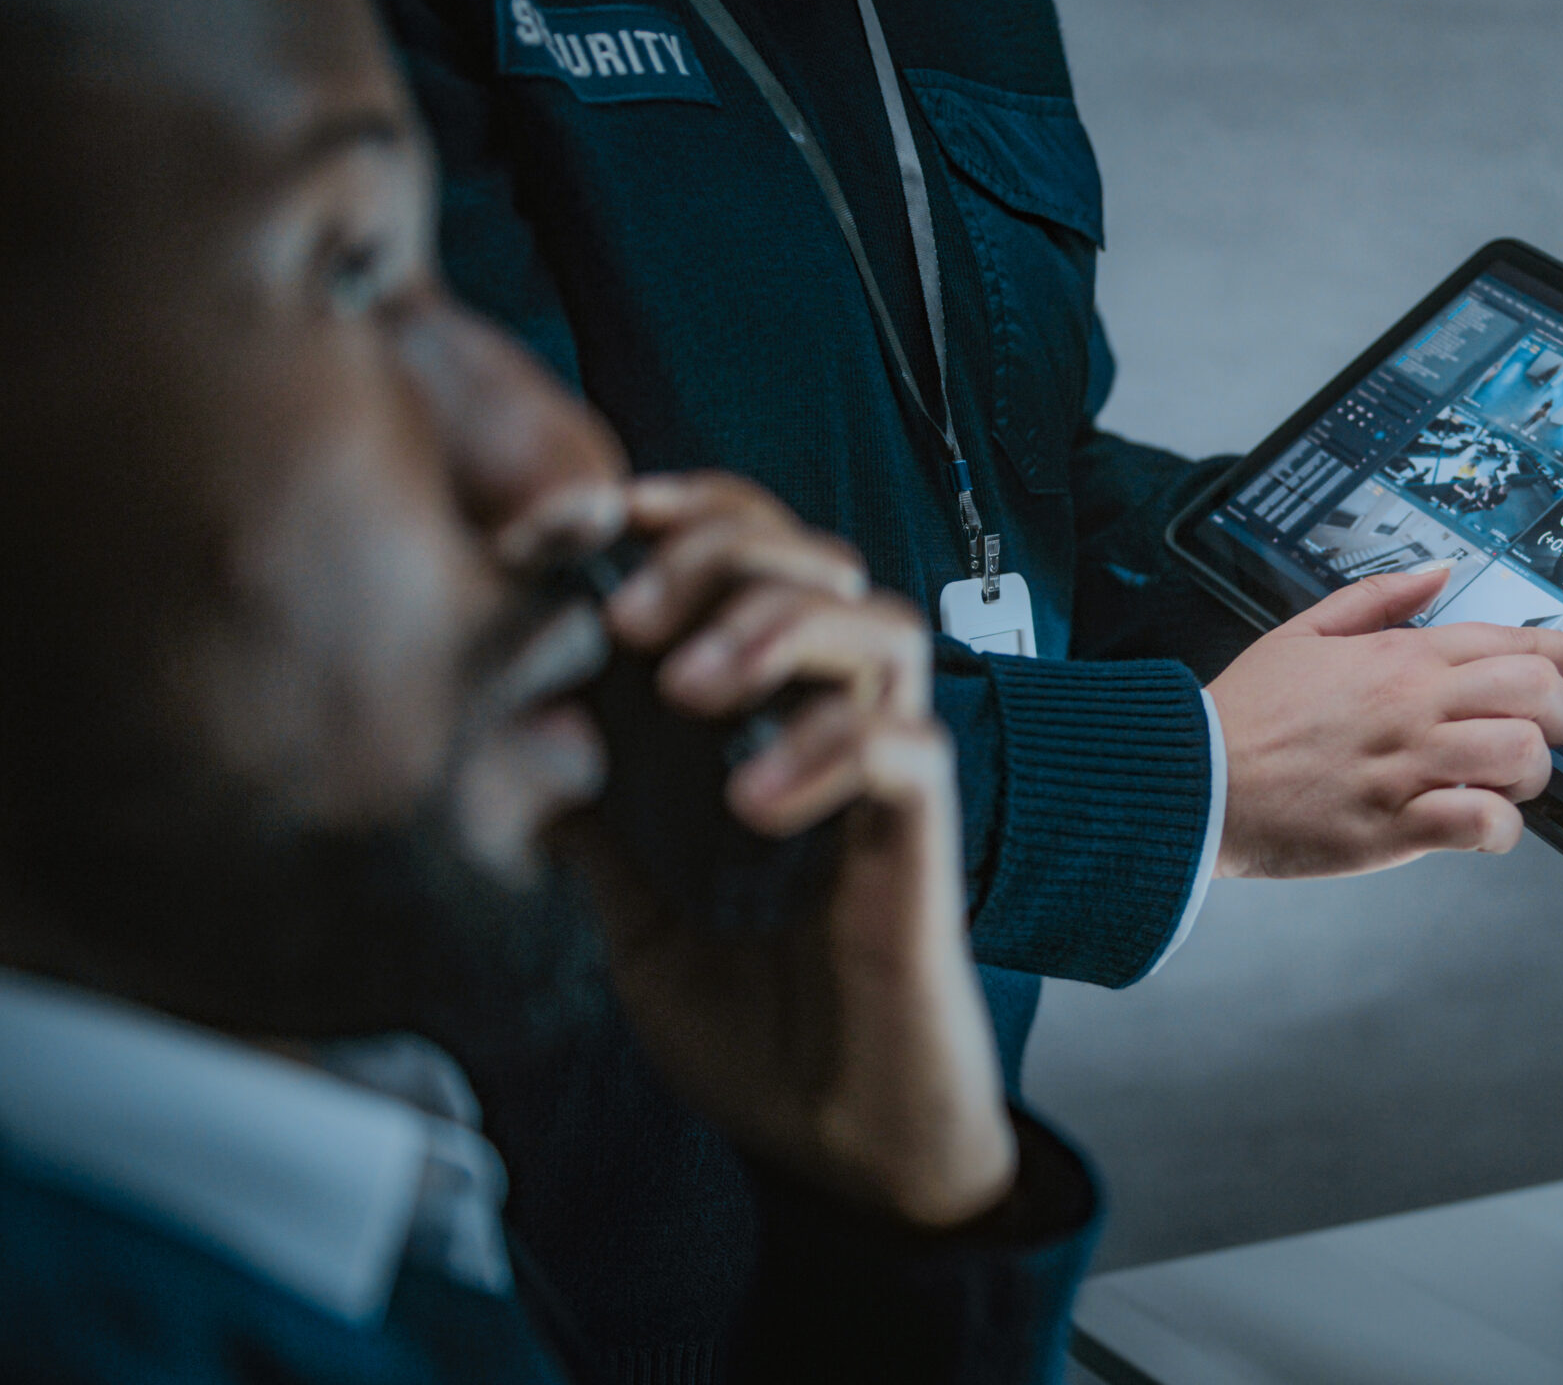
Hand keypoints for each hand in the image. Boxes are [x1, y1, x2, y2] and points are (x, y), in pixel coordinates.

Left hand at [573, 470, 1009, 1226]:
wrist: (853, 1157)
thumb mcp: (640, 934)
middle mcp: (842, 734)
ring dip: (779, 627)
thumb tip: (520, 754)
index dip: (688, 520)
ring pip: (882, 627)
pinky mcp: (926, 845)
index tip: (585, 525)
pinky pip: (905, 749)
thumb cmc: (769, 1047)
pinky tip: (752, 804)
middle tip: (631, 614)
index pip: (757, 567)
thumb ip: (600, 843)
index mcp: (774, 732)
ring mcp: (892, 784)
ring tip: (691, 686)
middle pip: (823, 562)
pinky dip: (827, 749)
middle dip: (722, 555)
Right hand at [1205, 566, 1562, 878]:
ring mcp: (1407, 765)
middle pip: (1536, 694)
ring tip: (1501, 786)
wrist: (1192, 778)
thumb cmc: (1246, 712)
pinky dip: (1498, 829)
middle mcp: (1414, 704)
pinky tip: (1478, 828)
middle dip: (1559, 719)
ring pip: (1521, 757)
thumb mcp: (1304, 630)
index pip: (1515, 641)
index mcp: (1400, 655)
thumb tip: (1440, 572)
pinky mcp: (1394, 825)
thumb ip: (1378, 597)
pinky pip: (1482, 822)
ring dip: (1530, 778)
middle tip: (1540, 738)